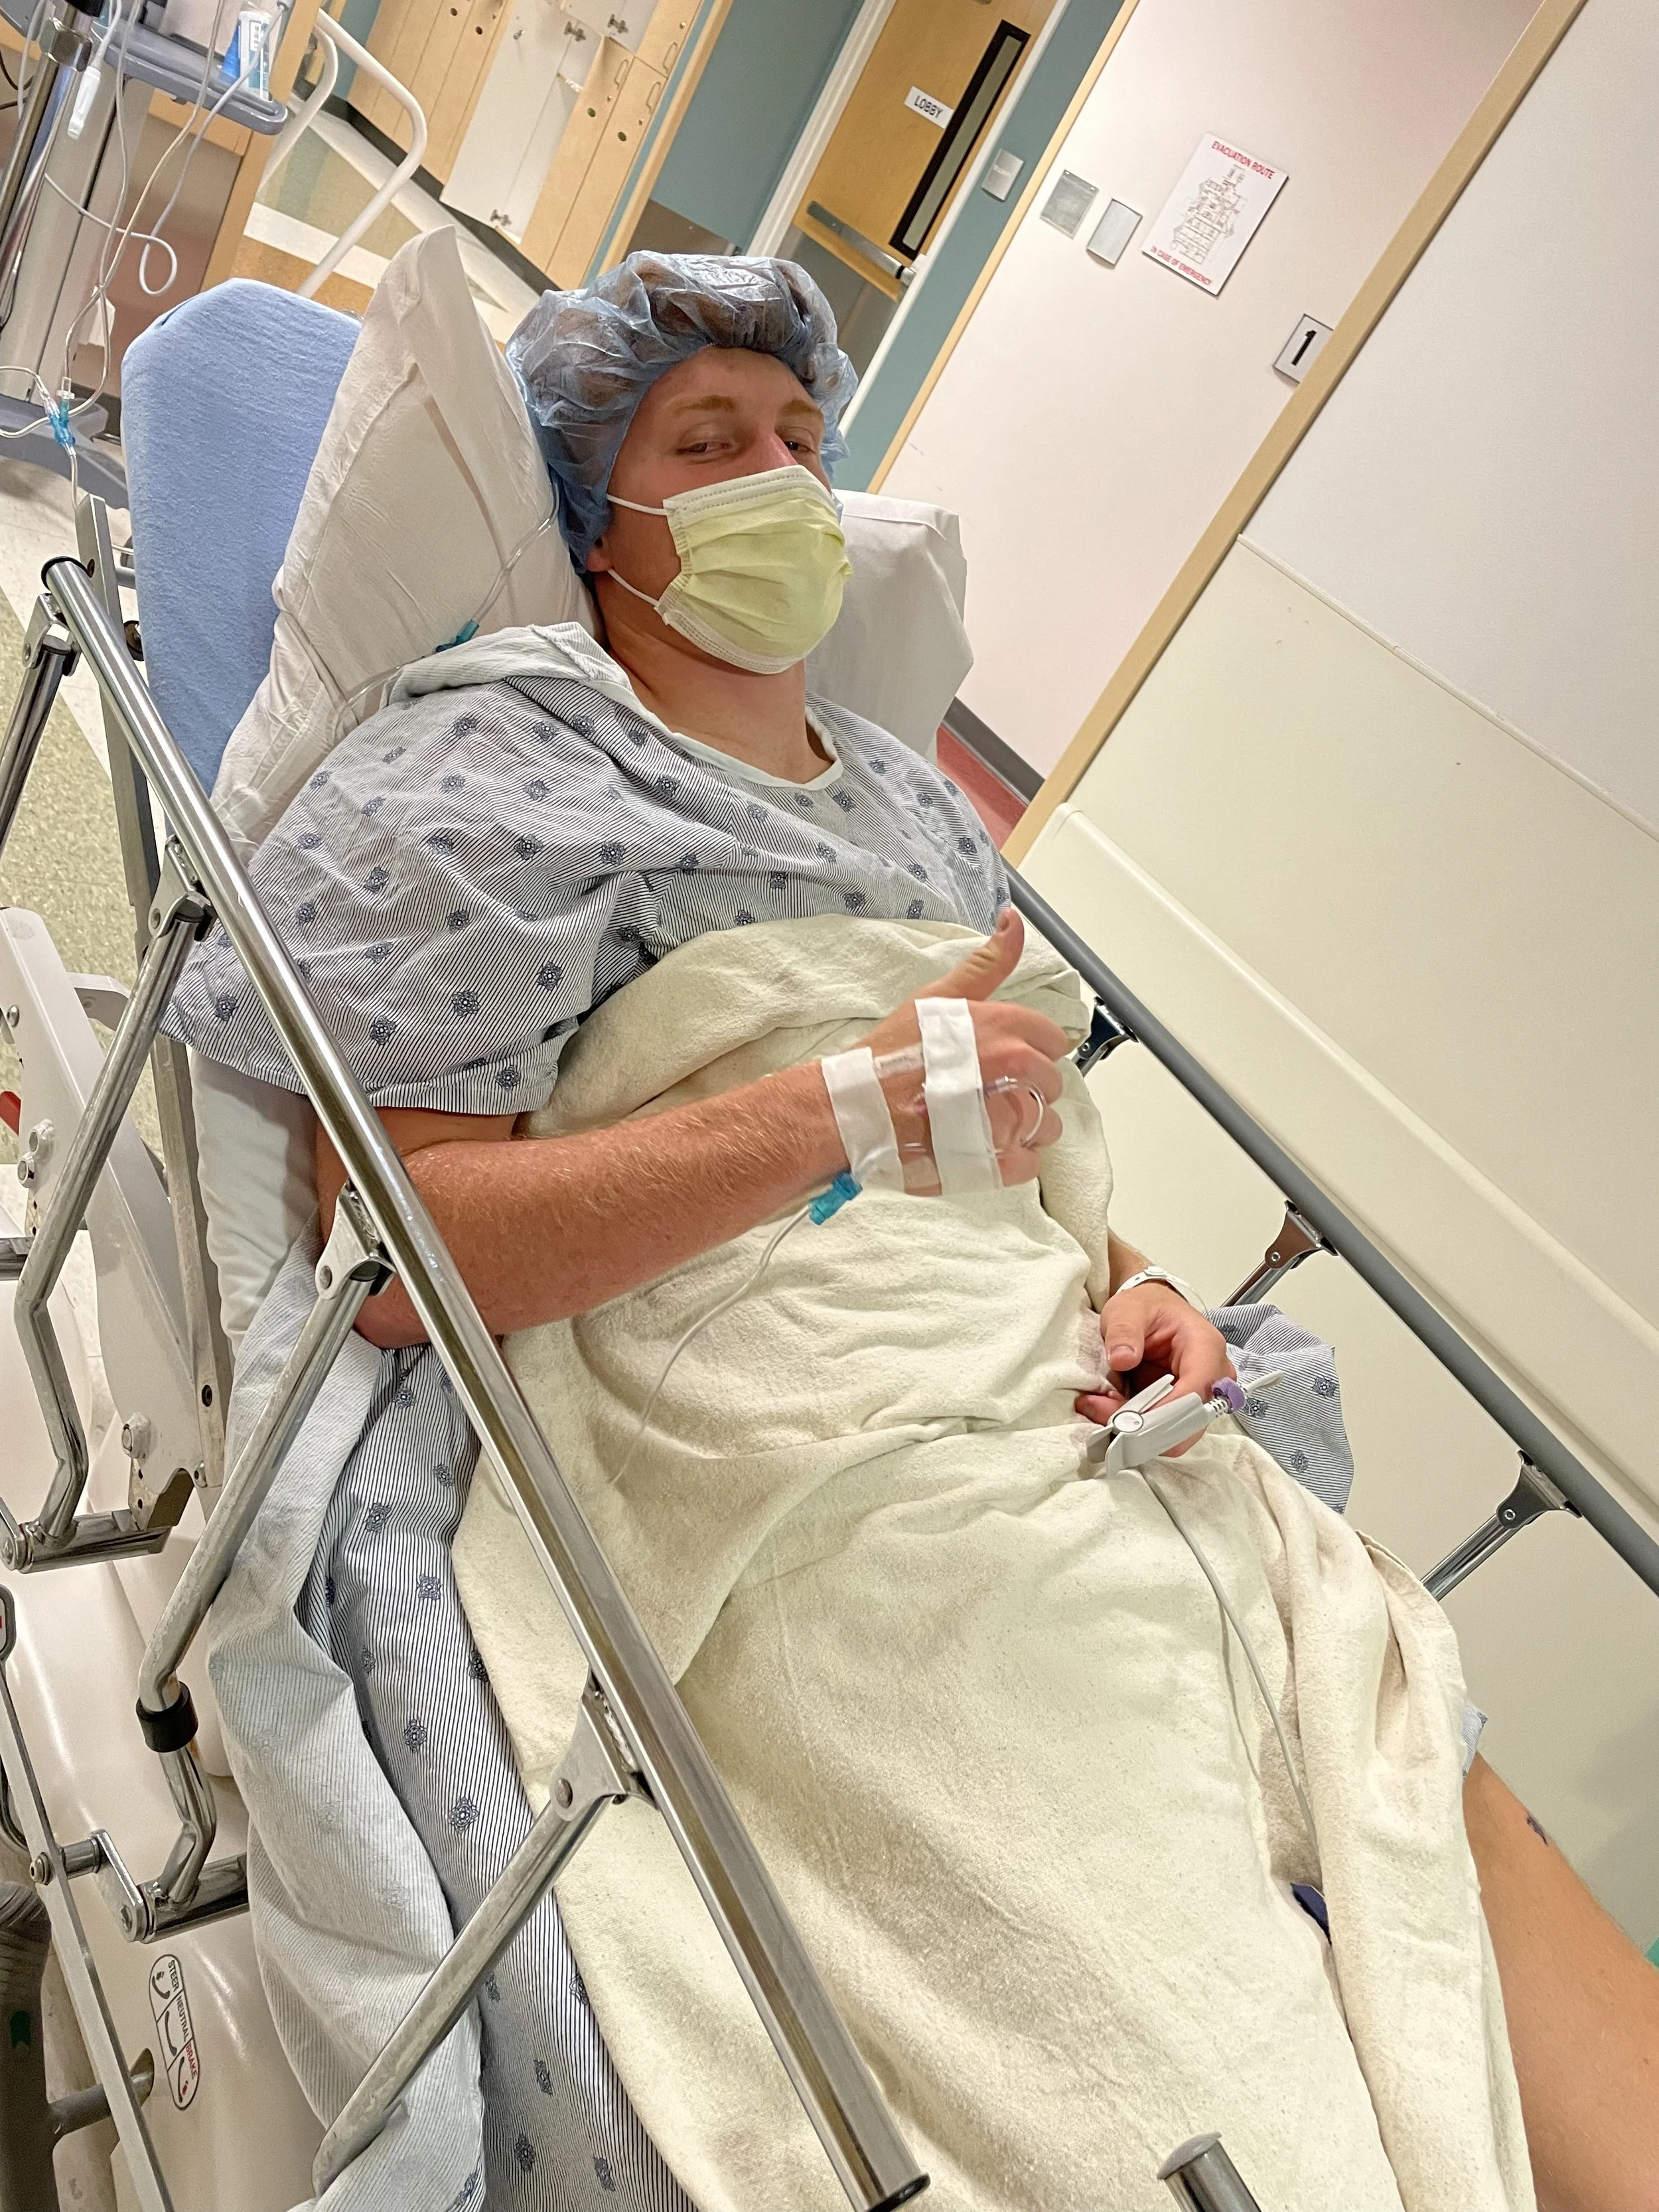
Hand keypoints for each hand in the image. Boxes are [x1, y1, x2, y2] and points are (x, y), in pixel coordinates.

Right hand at [856, 909, 1069, 1183]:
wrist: (854, 1108)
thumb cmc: (890, 1054)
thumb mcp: (938, 998)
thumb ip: (986, 964)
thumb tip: (1015, 921)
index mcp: (1004, 1027)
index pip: (1052, 1039)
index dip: (1030, 1050)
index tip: (1004, 1061)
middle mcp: (1013, 1068)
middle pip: (1051, 1083)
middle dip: (1027, 1089)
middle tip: (987, 1092)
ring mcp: (1007, 1117)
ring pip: (1047, 1125)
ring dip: (1025, 1127)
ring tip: (986, 1124)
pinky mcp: (995, 1161)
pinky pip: (1030, 1162)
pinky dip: (1014, 1160)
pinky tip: (985, 1149)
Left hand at [1075, 1281, 1234, 1454]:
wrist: (1151, 1310)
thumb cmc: (1146, 1308)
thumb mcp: (1127, 1309)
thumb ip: (1123, 1331)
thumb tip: (1122, 1359)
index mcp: (1205, 1346)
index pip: (1197, 1389)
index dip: (1166, 1412)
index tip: (1130, 1421)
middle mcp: (1213, 1376)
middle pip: (1191, 1420)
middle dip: (1148, 1428)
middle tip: (1106, 1420)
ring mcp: (1202, 1396)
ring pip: (1177, 1432)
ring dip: (1140, 1432)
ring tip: (1101, 1409)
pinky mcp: (1184, 1408)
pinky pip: (1165, 1431)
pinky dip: (1138, 1430)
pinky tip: (1110, 1413)